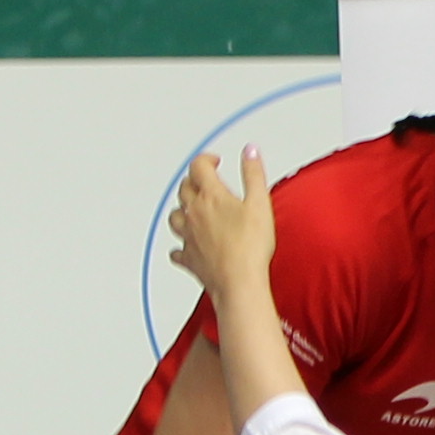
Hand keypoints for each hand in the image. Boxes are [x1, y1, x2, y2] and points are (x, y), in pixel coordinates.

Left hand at [167, 149, 275, 298]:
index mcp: (210, 196)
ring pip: (174, 216)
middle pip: (184, 189)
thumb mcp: (260, 203)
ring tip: (192, 208)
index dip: (205, 159)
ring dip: (182, 209)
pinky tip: (186, 247)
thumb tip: (249, 152)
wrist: (239, 282)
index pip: (198, 167)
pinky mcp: (189, 259)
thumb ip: (253, 174)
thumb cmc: (249, 247)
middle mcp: (194, 214)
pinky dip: (180, 246)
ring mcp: (188, 237)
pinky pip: (177, 251)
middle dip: (193, 180)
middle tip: (205, 180)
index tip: (214, 161)